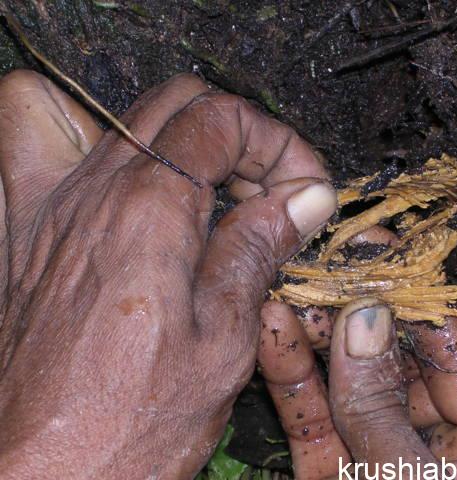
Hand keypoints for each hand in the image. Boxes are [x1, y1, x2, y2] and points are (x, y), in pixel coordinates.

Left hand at [0, 70, 335, 477]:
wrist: (38, 478)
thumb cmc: (130, 428)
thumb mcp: (223, 343)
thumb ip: (258, 249)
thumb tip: (304, 197)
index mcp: (149, 214)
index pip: (222, 120)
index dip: (280, 144)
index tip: (304, 188)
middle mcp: (91, 194)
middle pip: (177, 101)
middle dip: (240, 133)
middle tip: (267, 190)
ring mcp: (46, 205)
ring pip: (110, 106)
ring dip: (168, 126)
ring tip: (197, 180)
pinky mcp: (20, 230)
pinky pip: (28, 131)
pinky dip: (76, 130)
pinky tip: (116, 179)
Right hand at [258, 231, 456, 478]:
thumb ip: (382, 407)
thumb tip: (365, 319)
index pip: (451, 341)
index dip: (414, 286)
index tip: (378, 242)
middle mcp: (430, 438)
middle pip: (389, 351)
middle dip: (351, 301)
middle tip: (320, 253)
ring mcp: (375, 452)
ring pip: (341, 379)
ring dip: (311, 330)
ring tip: (285, 279)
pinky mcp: (330, 471)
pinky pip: (310, 417)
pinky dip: (289, 374)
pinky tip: (272, 329)